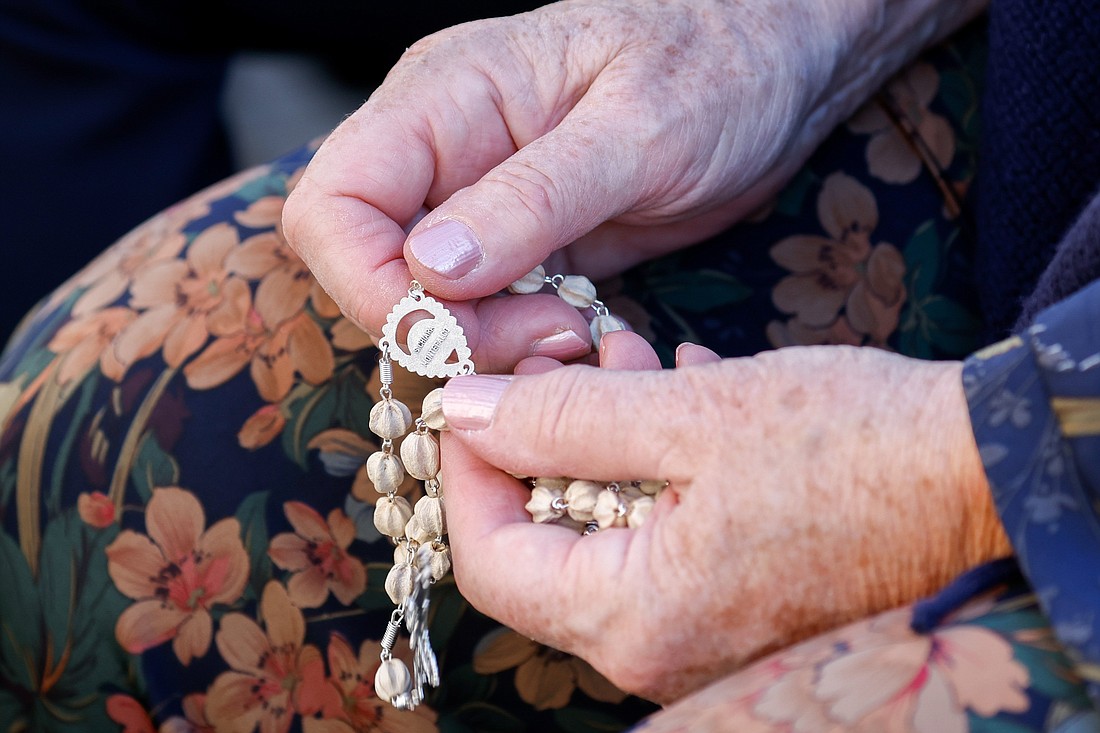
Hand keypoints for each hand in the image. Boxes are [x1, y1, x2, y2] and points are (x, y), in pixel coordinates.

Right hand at [283, 0, 904, 371]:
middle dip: (438, 326)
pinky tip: (577, 334)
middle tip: (544, 336)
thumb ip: (533, 197)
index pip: (335, 203)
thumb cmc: (717, 68)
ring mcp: (479, 203)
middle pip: (366, 265)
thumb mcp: (637, 131)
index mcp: (443, 97)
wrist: (776, 74)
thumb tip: (429, 268)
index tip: (455, 333)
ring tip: (574, 333)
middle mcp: (442, 151)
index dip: (368, 284)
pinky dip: (515, 341)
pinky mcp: (521, 246)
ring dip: (484, 342)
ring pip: (425, 302)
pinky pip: (484, 313)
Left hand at [438, 343, 1010, 702]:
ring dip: (606, 439)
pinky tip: (686, 393)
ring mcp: (703, 632)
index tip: (475, 395)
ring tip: (636, 359)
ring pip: (606, 530)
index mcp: (637, 619)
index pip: (491, 560)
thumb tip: (463, 412)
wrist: (987, 476)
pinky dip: (658, 464)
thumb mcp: (692, 415)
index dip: (467, 471)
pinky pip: (663, 533)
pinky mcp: (739, 602)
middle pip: (546, 546)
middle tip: (564, 360)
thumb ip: (561, 419)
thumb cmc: (855, 447)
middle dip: (545, 442)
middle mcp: (661, 648)